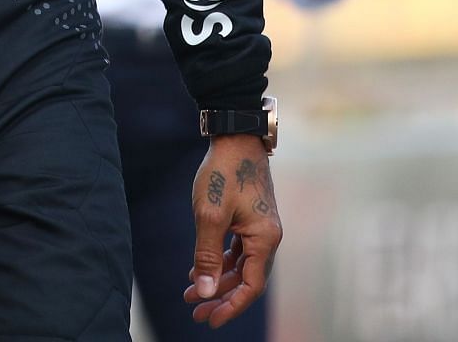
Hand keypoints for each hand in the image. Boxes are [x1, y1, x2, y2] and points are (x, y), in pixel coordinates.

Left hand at [185, 136, 282, 327]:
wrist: (234, 137)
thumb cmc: (223, 173)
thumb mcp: (209, 216)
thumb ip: (206, 256)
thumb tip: (203, 291)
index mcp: (265, 239)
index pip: (251, 286)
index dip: (230, 306)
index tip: (209, 320)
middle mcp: (267, 237)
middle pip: (245, 279)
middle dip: (219, 297)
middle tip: (194, 312)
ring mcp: (259, 227)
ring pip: (239, 265)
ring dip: (216, 279)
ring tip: (190, 293)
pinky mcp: (249, 219)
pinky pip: (236, 250)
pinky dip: (218, 261)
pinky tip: (197, 268)